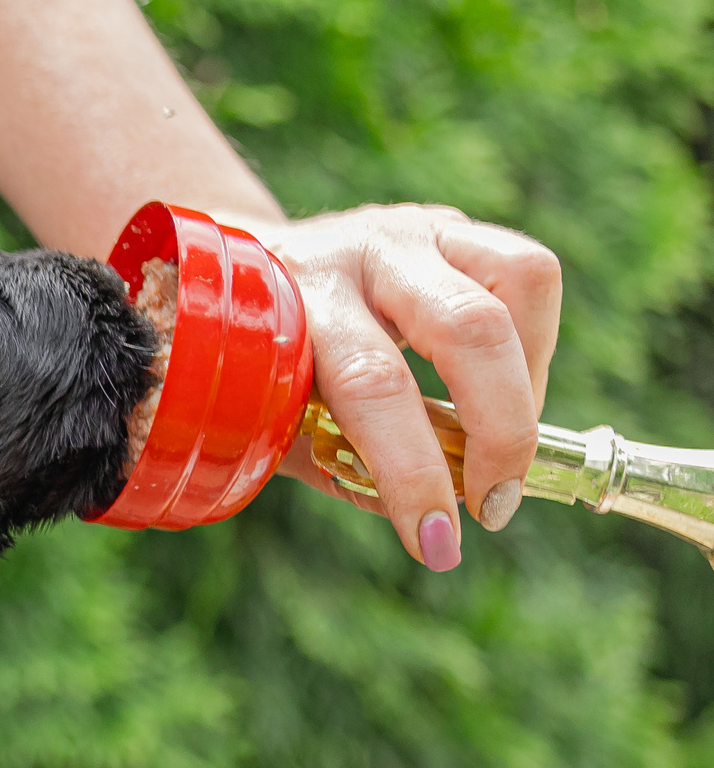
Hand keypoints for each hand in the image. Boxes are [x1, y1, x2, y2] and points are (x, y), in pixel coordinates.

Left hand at [255, 206, 561, 568]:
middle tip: (494, 506)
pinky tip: (509, 392)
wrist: (233, 272)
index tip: (437, 543)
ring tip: (505, 444)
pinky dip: (535, 344)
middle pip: (466, 327)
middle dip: (501, 431)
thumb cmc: (258, 362)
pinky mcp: (450, 225)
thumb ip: (335, 463)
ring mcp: (410, 230)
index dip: (413, 472)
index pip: (371, 387)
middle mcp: (357, 253)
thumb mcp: (269, 416)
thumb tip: (424, 522)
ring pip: (519, 280)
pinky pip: (529, 270)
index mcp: (293, 302)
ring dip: (529, 380)